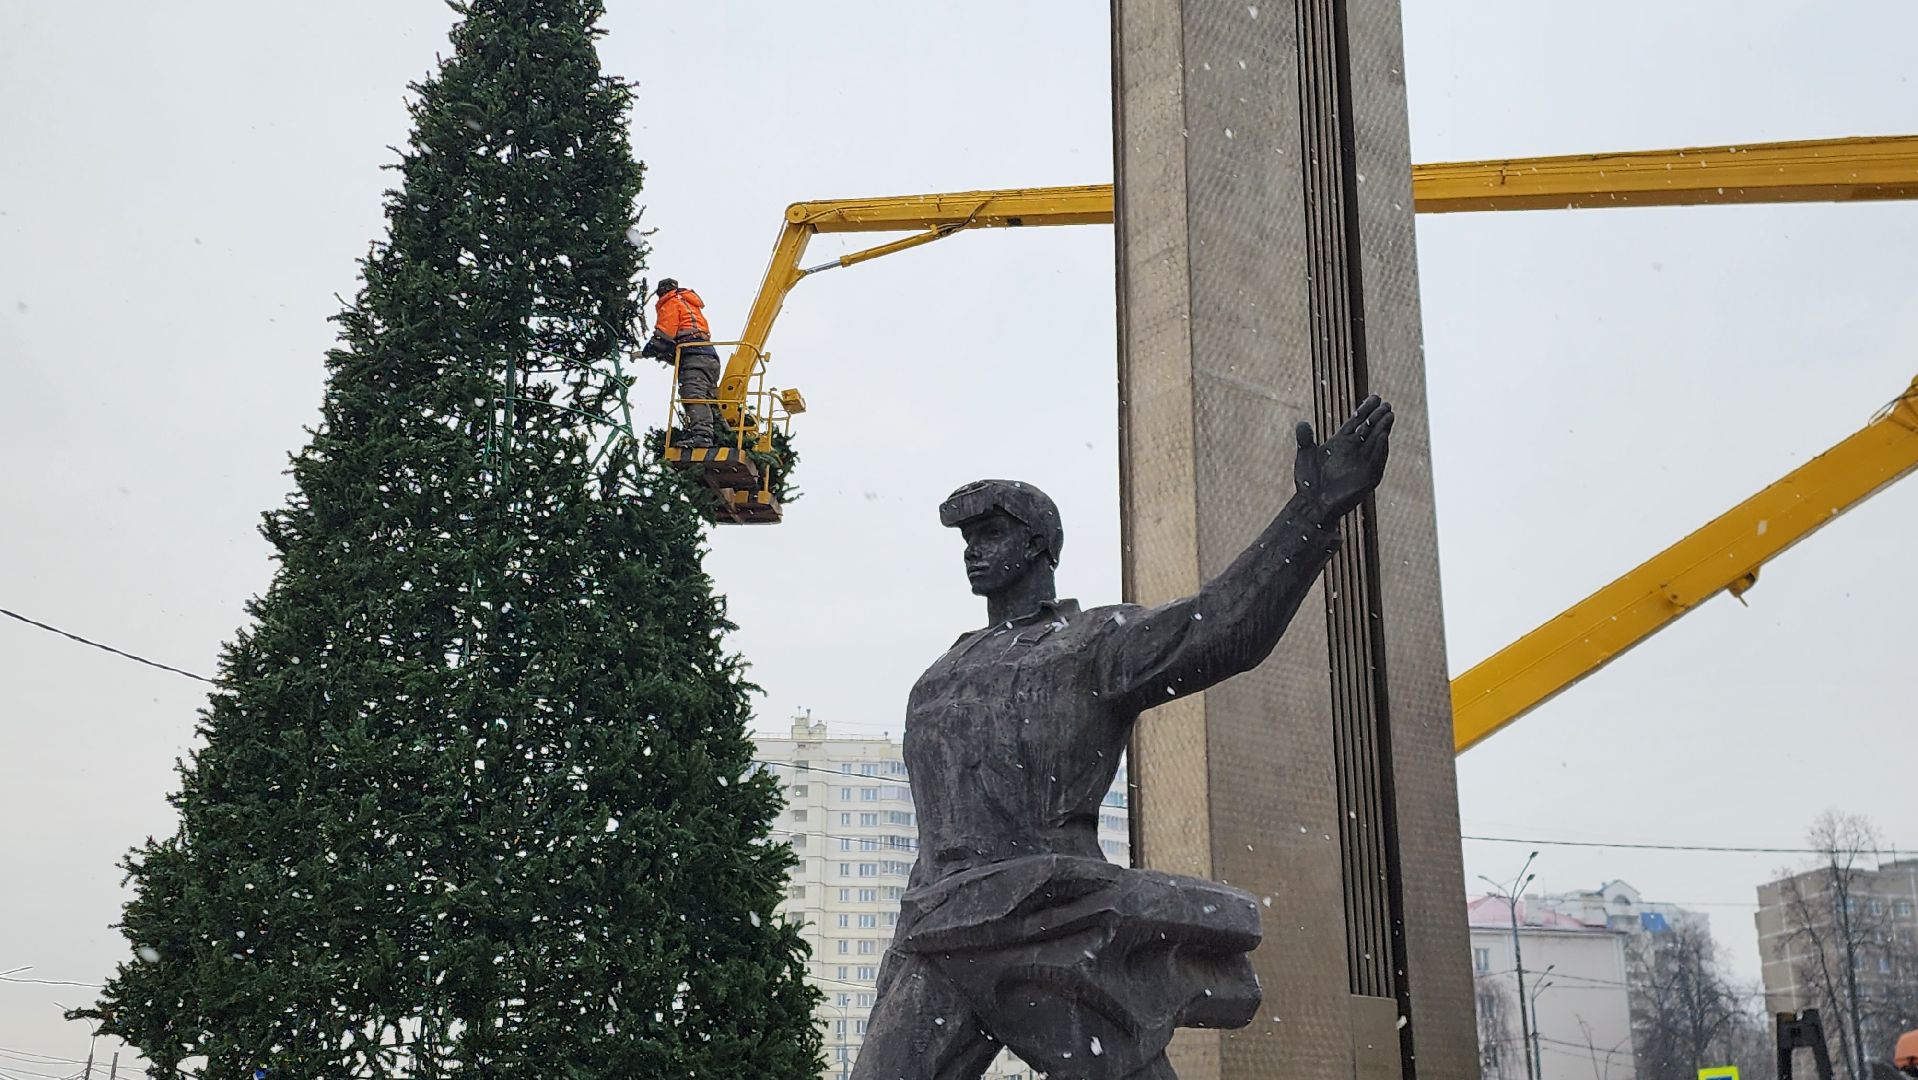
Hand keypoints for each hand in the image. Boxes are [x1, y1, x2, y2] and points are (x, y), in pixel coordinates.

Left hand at [1294, 395, 1393, 517]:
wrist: (1312, 504)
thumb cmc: (1308, 482)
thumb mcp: (1305, 455)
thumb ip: (1305, 438)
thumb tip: (1302, 423)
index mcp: (1342, 443)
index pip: (1358, 422)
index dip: (1366, 409)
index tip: (1375, 396)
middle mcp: (1355, 451)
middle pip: (1370, 429)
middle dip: (1378, 417)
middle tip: (1386, 403)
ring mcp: (1363, 463)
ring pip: (1376, 442)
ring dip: (1383, 429)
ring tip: (1389, 415)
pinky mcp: (1368, 477)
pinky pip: (1377, 460)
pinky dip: (1381, 448)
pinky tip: (1384, 436)